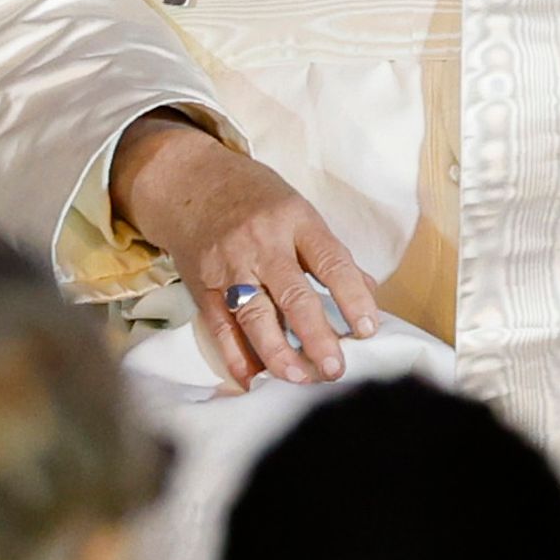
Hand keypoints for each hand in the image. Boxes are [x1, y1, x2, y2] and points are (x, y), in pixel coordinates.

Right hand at [109, 110, 381, 389]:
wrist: (191, 181)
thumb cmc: (255, 197)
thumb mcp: (298, 209)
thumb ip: (329, 252)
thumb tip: (368, 293)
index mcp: (295, 220)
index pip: (330, 262)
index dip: (352, 297)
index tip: (368, 330)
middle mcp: (262, 243)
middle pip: (293, 295)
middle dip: (316, 336)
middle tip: (335, 369)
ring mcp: (229, 265)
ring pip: (254, 316)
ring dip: (277, 352)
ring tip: (298, 378)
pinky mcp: (202, 285)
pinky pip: (220, 327)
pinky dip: (235, 356)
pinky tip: (251, 379)